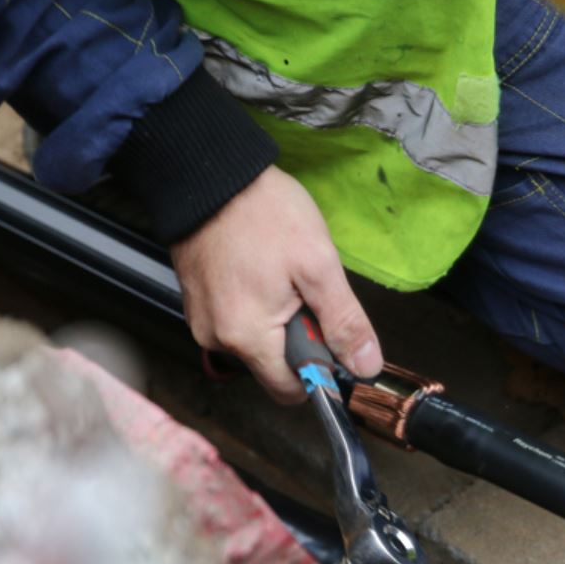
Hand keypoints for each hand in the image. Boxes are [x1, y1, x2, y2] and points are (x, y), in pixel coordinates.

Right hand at [170, 166, 382, 402]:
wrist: (210, 173)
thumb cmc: (264, 214)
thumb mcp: (319, 266)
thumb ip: (345, 322)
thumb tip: (367, 366)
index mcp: (246, 337)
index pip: (291, 390)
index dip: (322, 373)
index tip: (334, 339)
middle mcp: (216, 339)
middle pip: (274, 367)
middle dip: (300, 341)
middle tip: (307, 295)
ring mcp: (202, 320)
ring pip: (257, 344)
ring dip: (279, 323)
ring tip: (283, 278)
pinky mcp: (197, 302)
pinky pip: (237, 322)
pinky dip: (258, 308)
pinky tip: (263, 273)